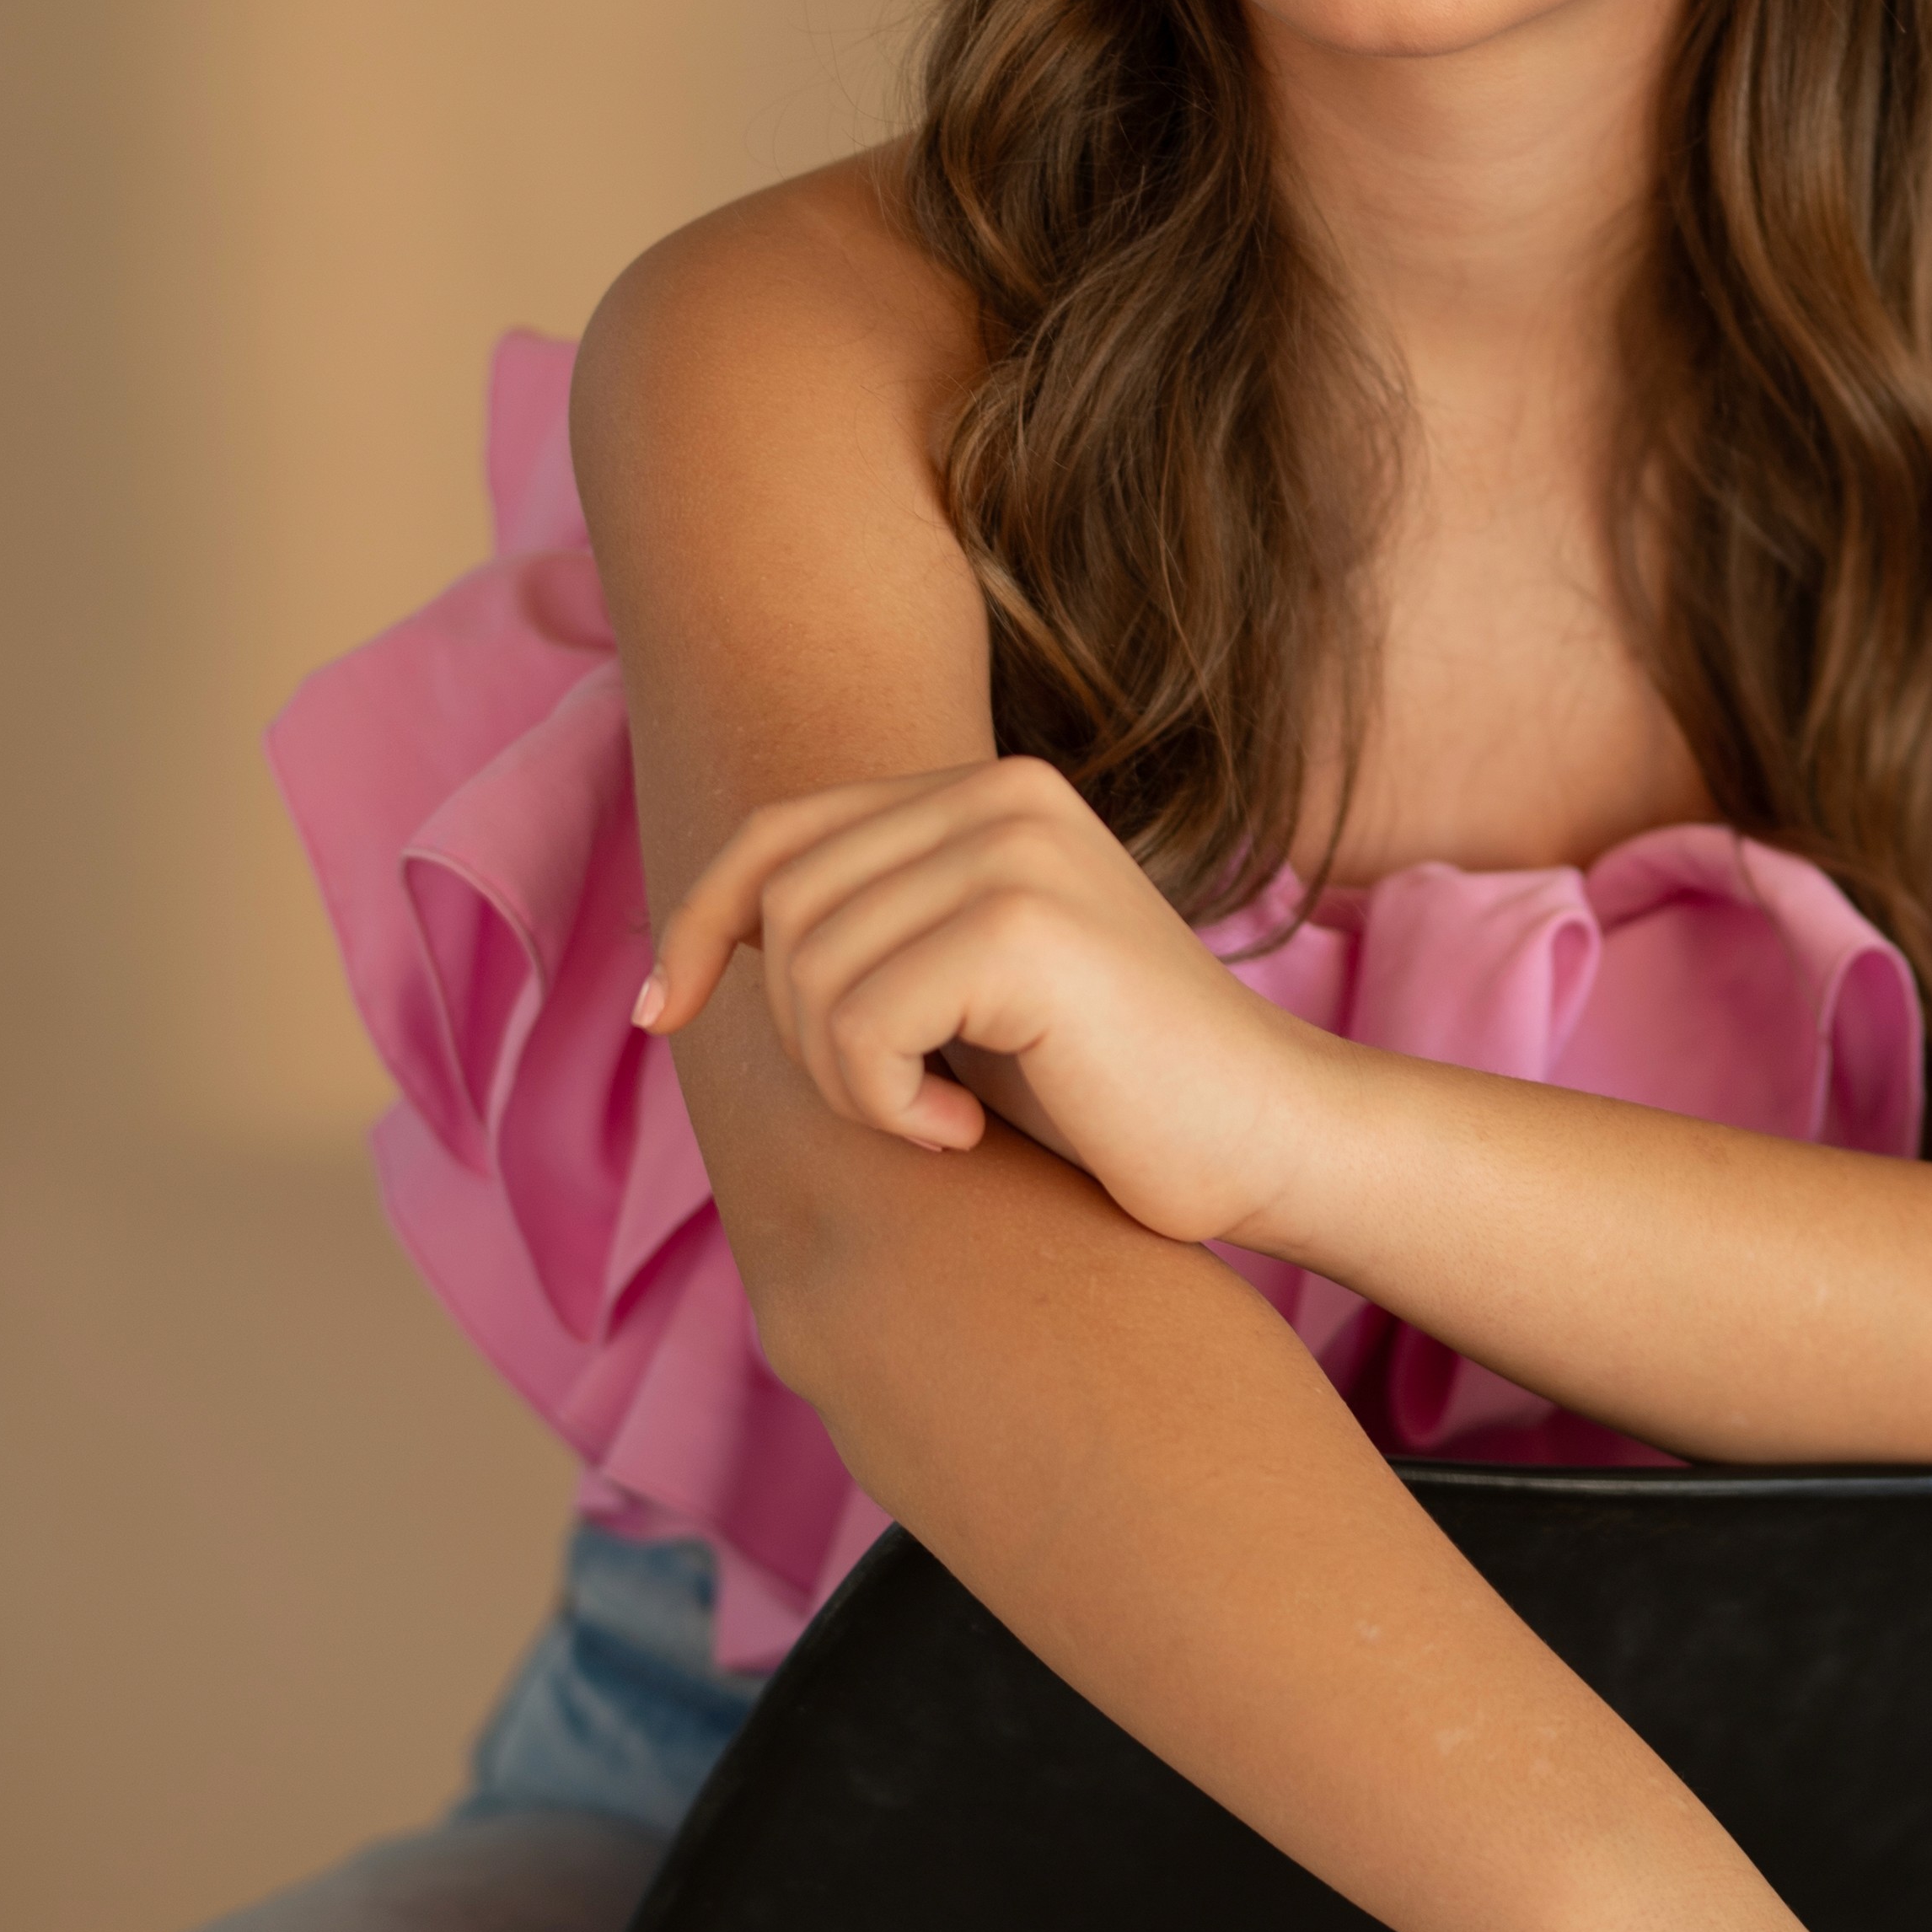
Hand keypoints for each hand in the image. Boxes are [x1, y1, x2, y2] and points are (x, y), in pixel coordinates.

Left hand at [639, 759, 1325, 1244]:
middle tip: (903, 1106)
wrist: (1267, 1141)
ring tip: (939, 1120)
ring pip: (810, 969)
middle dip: (802, 1035)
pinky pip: (861, 1020)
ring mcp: (1019, 848)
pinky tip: (962, 1131)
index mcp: (990, 790)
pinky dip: (889, 1104)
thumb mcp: (968, 988)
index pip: (779, 834)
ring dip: (850, 1083)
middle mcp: (1003, 792)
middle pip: (783, 904)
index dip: (700, 923)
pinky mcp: (1025, 926)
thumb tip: (708, 930)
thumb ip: (873, 930)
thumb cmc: (1112, 1091)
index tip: (664, 1014)